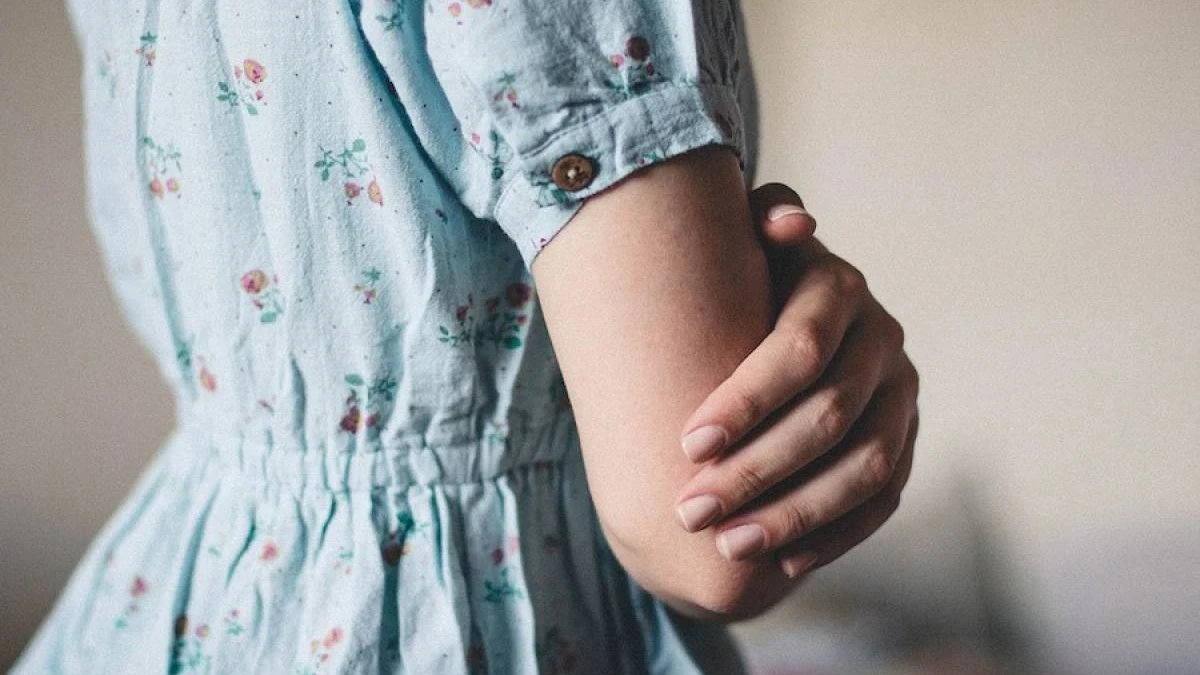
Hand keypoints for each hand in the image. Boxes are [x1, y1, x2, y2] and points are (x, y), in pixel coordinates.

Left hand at [674, 182, 918, 578]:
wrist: (777, 324)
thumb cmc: (738, 284)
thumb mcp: (736, 246)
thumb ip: (753, 223)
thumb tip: (790, 223)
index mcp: (840, 289)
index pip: (801, 350)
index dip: (747, 400)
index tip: (686, 443)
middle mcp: (883, 341)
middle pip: (828, 418)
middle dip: (755, 470)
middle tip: (688, 511)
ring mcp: (902, 398)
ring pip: (864, 468)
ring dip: (794, 514)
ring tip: (727, 546)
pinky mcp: (906, 444)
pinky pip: (882, 500)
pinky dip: (835, 535)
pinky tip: (783, 562)